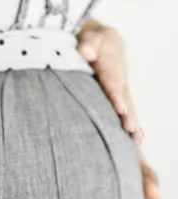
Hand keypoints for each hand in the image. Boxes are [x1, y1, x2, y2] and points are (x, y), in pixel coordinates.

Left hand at [77, 20, 143, 142]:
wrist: (101, 38)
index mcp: (109, 60)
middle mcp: (119, 74)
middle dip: (127, 112)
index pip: (111, 79)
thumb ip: (87, 43)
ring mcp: (121, 83)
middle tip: (130, 129)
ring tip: (136, 138)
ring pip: (127, 103)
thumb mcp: (87, 35)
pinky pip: (126, 106)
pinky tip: (137, 138)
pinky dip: (132, 120)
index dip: (115, 95)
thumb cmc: (89, 37)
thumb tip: (86, 52)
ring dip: (132, 120)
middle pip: (123, 95)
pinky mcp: (120, 91)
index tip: (120, 109)